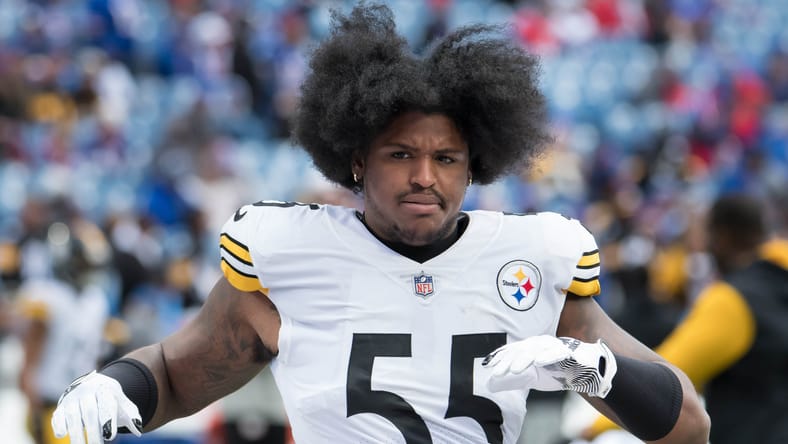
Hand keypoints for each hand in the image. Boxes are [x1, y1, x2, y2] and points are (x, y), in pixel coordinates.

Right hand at [51, 371, 142, 443]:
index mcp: (105, 389)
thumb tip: (138, 429)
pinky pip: (57, 417)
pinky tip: (62, 435)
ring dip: (77, 435)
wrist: (92, 383)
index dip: (108, 420)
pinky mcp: (60, 408)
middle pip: (90, 413)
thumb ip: (131, 415)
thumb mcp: (122, 402)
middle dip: (94, 432)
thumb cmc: (110, 398)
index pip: (107, 404)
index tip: (111, 437)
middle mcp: (86, 392)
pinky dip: (59, 426)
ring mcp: (72, 399)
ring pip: (73, 417)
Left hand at [483, 335, 616, 397]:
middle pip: (520, 350)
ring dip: (524, 358)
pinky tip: (538, 362)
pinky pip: (556, 353)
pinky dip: (547, 356)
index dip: (499, 358)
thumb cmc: (556, 371)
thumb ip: (513, 381)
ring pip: (536, 350)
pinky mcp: (567, 352)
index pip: (511, 351)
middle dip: (507, 360)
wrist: (585, 370)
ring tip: (514, 369)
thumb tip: (489, 385)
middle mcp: (539, 344)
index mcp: (529, 348)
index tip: (487, 366)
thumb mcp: (532, 378)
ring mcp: (553, 346)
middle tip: (497, 371)